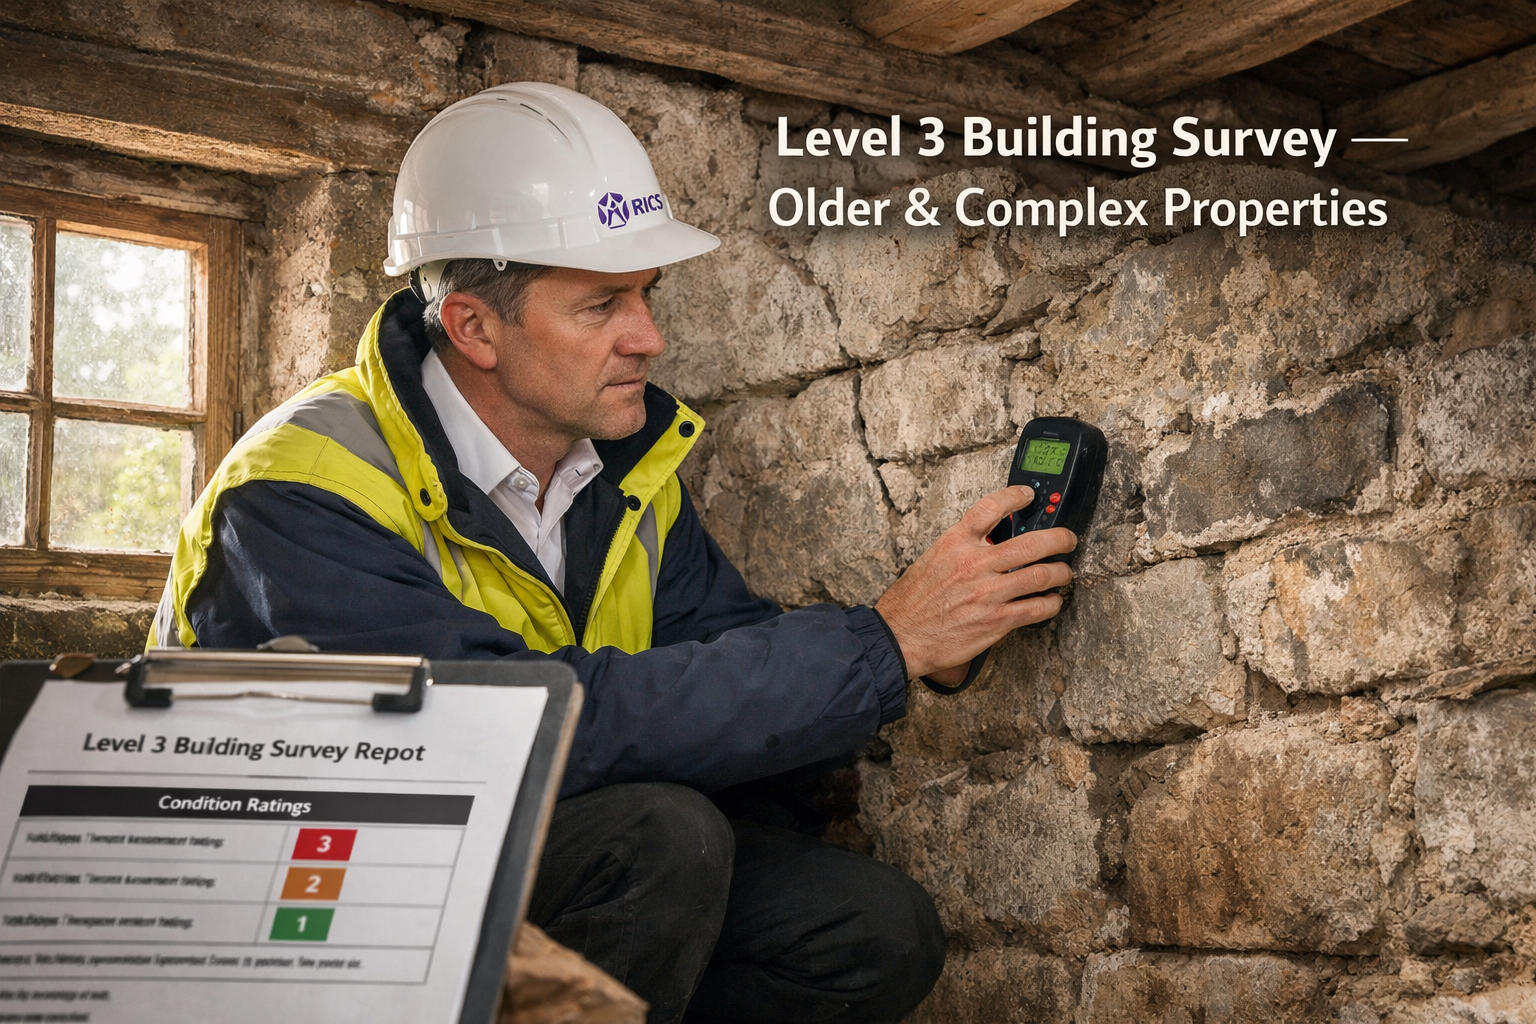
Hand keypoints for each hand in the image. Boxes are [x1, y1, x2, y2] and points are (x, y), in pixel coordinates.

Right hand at [874, 486, 1075, 679]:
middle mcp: (975, 564)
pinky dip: (1051, 604)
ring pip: (1042, 575)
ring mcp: (989, 593)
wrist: (901, 636)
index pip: (990, 508)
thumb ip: (960, 549)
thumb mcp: (931, 560)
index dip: (1015, 497)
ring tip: (1064, 573)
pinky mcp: (997, 621)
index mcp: (956, 544)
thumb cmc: (911, 603)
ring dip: (1061, 573)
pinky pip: (1036, 609)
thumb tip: (986, 544)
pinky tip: (1052, 601)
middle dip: (1059, 538)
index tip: (1028, 495)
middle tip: (1067, 539)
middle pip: (1031, 542)